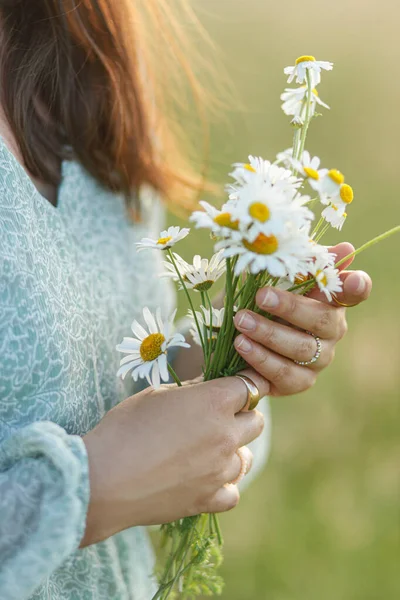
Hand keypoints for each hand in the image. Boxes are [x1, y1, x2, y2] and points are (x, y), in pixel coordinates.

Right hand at [81, 370, 267, 546]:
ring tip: (206, 450)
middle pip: (256, 422)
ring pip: (246, 458)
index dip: (244, 384)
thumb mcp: (156, 395)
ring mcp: (220, 471)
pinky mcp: (209, 500)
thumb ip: (190, 390)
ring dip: (232, 451)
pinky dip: (223, 485)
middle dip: (242, 416)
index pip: (249, 386)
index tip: (237, 386)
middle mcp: (225, 436)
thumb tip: (207, 386)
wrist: (102, 479)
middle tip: (217, 417)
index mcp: (214, 402)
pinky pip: (232, 491)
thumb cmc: (124, 428)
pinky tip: (204, 478)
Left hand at [233, 242, 371, 396]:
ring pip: (302, 349)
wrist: (227, 336)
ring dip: (268, 333)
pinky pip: (285, 373)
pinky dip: (261, 358)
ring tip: (241, 319)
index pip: (355, 292)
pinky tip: (242, 344)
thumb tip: (344, 249)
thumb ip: (300, 263)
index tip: (351, 279)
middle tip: (261, 296)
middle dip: (291, 307)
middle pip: (324, 321)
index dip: (357, 286)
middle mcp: (331, 331)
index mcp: (330, 300)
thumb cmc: (255, 300)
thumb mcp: (269, 275)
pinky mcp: (298, 382)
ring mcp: (317, 359)